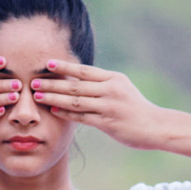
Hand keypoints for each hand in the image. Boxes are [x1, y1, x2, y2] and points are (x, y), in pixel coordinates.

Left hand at [31, 59, 162, 149]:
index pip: (84, 70)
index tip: (47, 63)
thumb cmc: (136, 107)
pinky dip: (66, 113)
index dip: (65, 66)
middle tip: (34, 81)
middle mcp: (111, 90)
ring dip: (54, 98)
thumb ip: (102, 83)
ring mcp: (109, 107)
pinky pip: (82, 117)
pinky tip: (53, 111)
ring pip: (76, 101)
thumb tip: (78, 78)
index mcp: (114, 78)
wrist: (156, 126)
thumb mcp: (122, 88)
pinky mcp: (108, 123)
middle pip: (76, 85)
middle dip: (53, 83)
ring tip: (38, 96)